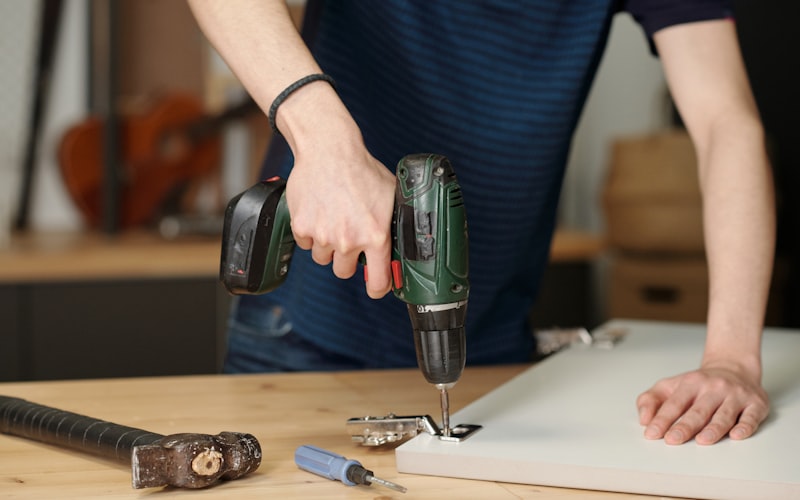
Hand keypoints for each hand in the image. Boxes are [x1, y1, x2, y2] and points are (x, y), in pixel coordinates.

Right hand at [285, 140, 395, 298]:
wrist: (329, 151)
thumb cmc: (361, 170)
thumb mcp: (390, 195)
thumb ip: (396, 221)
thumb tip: (405, 240)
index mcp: (375, 236)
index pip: (377, 281)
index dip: (378, 288)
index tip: (376, 287)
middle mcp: (349, 240)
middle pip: (344, 272)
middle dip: (348, 259)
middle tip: (350, 239)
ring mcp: (323, 235)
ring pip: (323, 258)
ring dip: (328, 245)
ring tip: (334, 219)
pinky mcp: (302, 227)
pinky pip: (306, 244)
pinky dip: (310, 233)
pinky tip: (320, 212)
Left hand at [636, 362, 768, 444]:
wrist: (733, 367)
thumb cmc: (698, 384)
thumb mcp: (670, 386)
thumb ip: (651, 400)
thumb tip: (643, 420)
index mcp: (690, 384)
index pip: (674, 404)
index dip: (662, 419)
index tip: (652, 434)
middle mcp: (713, 388)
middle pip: (698, 411)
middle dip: (685, 426)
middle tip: (673, 440)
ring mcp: (735, 396)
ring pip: (723, 415)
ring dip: (713, 428)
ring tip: (702, 440)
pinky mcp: (755, 404)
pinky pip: (751, 416)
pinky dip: (744, 426)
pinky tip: (736, 435)